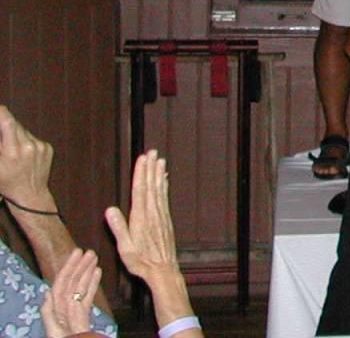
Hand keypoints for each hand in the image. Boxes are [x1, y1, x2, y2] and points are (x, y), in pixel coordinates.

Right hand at [0, 105, 55, 210]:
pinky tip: (22, 154)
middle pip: (14, 124)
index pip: (7, 122)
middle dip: (4, 125)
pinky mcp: (48, 148)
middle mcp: (27, 146)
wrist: (30, 195)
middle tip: (0, 133)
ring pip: (23, 131)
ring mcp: (40, 146)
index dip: (0, 112)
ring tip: (11, 149)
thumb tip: (1, 131)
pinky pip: (33, 138)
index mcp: (11, 151)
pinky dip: (25, 141)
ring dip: (15, 134)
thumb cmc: (6, 183)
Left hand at [40, 247, 99, 337]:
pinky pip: (88, 295)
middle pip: (73, 281)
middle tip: (91, 251)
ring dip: (88, 270)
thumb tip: (48, 292)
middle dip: (81, 265)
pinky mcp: (84, 313)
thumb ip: (49, 313)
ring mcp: (75, 307)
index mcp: (56, 306)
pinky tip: (98, 272)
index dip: (70, 266)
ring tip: (95, 258)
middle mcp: (65, 304)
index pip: (63, 281)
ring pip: (81, 285)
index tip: (78, 252)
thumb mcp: (53, 329)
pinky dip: (94, 283)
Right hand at [105, 151, 178, 286]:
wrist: (163, 271)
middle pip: (151, 186)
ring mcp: (161, 216)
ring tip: (160, 160)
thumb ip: (119, 228)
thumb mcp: (125, 248)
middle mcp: (153, 214)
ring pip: (159, 190)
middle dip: (151, 168)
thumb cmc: (140, 262)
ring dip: (158, 174)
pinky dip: (164, 186)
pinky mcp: (166, 220)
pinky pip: (164, 198)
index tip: (142, 158)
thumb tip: (110, 209)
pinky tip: (164, 179)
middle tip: (153, 152)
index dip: (141, 174)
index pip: (140, 191)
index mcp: (140, 219)